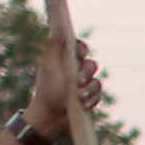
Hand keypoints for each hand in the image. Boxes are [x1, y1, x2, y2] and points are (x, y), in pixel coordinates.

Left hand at [28, 17, 92, 143]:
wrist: (49, 118)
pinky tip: (83, 106)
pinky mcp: (88, 98)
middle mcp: (75, 71)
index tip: (80, 54)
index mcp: (64, 61)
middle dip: (87, 73)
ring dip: (89, 89)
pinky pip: (98, 95)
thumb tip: (59, 26)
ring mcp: (83, 85)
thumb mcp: (50, 66)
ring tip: (79, 98)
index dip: (82, 49)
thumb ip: (54, 46)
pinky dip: (92, 100)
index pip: (79, 48)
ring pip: (97, 81)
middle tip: (78, 82)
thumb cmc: (47, 91)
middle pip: (92, 64)